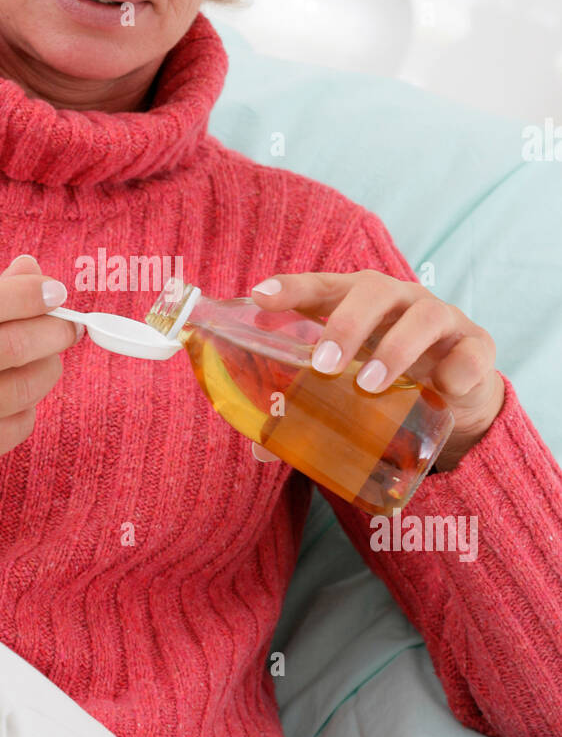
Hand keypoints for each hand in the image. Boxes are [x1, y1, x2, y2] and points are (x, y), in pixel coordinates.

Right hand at [0, 253, 82, 486]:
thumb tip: (33, 270)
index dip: (27, 294)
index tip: (57, 292)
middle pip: (11, 346)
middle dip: (55, 332)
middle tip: (68, 327)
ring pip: (25, 388)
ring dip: (50, 367)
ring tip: (46, 359)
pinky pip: (21, 424)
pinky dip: (31, 405)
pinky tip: (17, 397)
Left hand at [247, 270, 504, 469]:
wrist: (456, 395)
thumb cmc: (387, 379)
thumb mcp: (347, 391)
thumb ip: (307, 411)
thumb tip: (259, 450)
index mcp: (359, 302)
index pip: (323, 286)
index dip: (293, 288)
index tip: (261, 297)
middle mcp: (400, 301)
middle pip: (373, 291)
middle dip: (345, 326)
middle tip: (322, 366)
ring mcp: (442, 319)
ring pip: (423, 316)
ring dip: (395, 349)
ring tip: (370, 386)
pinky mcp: (477, 347)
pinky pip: (472, 351)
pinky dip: (459, 369)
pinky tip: (445, 390)